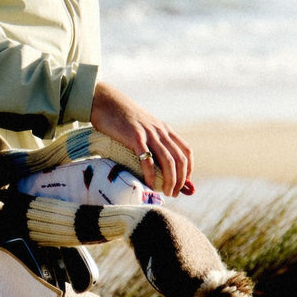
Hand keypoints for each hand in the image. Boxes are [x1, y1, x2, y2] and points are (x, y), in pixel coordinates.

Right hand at [90, 81, 194, 196]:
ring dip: (170, 180)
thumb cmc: (121, 119)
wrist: (107, 102)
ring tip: (167, 193)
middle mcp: (161, 132)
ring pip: (168, 161)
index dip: (189, 169)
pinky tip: (150, 184)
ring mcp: (149, 134)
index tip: (184, 183)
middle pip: (180, 159)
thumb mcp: (143, 127)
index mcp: (165, 129)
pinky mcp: (135, 138)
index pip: (186, 151)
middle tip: (175, 193)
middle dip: (181, 180)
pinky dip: (151, 175)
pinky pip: (147, 159)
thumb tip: (154, 162)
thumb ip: (151, 140)